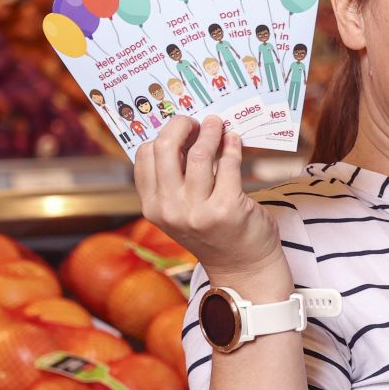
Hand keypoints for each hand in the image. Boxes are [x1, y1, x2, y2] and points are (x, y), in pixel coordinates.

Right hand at [133, 116, 285, 287]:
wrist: (243, 268)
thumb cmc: (214, 233)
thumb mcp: (181, 212)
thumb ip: (175, 181)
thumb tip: (183, 133)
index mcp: (153, 208)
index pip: (145, 156)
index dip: (163, 135)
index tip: (180, 129)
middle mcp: (171, 210)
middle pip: (166, 148)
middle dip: (181, 125)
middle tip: (196, 121)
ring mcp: (198, 211)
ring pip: (199, 154)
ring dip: (211, 131)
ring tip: (218, 124)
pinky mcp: (228, 209)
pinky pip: (229, 165)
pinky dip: (232, 146)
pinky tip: (234, 140)